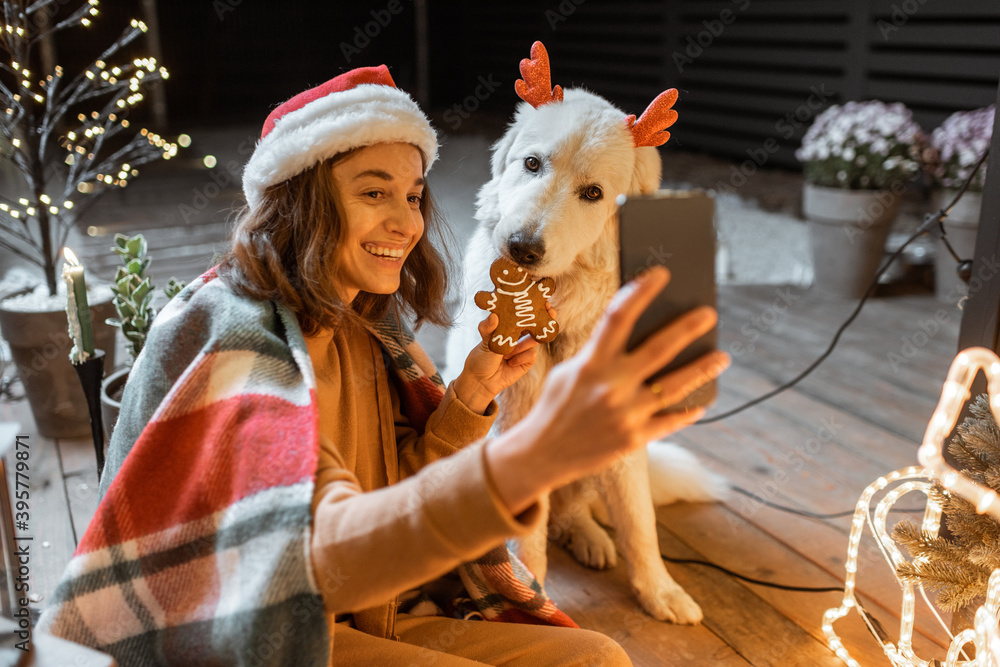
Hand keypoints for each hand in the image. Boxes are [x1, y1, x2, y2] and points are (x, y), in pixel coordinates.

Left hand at [453, 305, 557, 413]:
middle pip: (537, 323)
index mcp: (509, 325)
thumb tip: (493, 315)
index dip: (535, 305)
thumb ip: (489, 328)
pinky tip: (509, 362)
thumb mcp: (484, 341)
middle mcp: (519, 335)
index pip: (524, 312)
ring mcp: (525, 348)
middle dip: (545, 317)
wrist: (481, 381)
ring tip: (509, 351)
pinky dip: (521, 357)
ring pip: (535, 339)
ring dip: (523, 344)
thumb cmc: (480, 358)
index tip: (544, 299)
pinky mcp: (528, 361)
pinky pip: (532, 354)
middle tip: (550, 312)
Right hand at [487, 266, 728, 512]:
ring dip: (703, 369)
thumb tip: (639, 336)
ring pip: (675, 386)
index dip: (640, 292)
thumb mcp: (569, 372)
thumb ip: (599, 354)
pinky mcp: (634, 439)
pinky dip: (687, 411)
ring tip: (722, 357)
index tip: (661, 274)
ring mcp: (625, 414)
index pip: (617, 317)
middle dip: (688, 328)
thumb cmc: (556, 406)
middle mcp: (611, 386)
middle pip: (659, 349)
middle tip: (709, 313)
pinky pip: (670, 421)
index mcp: (591, 364)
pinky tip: (701, 403)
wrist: (542, 454)